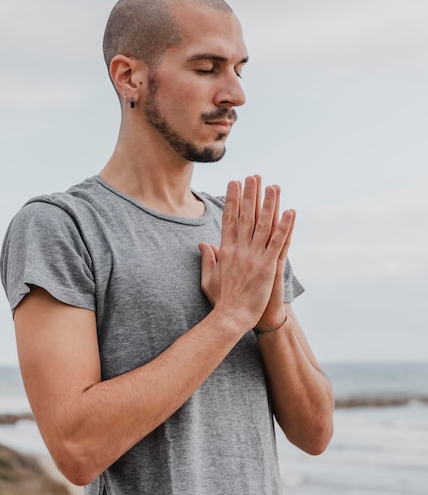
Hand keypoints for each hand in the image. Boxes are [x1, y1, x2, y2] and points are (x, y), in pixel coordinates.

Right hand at [199, 176, 294, 330]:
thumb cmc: (220, 301)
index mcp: (226, 250)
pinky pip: (278, 242)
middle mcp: (239, 249)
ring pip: (263, 224)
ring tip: (272, 186)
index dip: (232, 199)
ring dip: (269, 204)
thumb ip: (207, 258)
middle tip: (253, 176)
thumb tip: (203, 243)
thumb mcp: (208, 277)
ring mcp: (254, 256)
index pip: (229, 219)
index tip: (233, 183)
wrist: (230, 318)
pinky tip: (290, 212)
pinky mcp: (268, 266)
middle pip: (246, 216)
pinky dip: (284, 226)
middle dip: (250, 194)